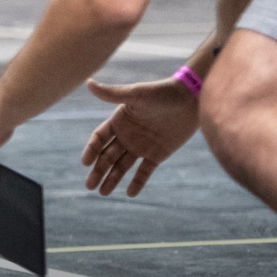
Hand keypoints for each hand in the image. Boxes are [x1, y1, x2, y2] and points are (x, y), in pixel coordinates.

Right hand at [79, 77, 199, 196]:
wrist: (190, 99)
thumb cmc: (161, 92)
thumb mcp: (136, 94)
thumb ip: (112, 94)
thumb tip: (88, 83)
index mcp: (119, 121)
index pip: (99, 139)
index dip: (91, 150)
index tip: (86, 163)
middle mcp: (127, 135)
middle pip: (107, 156)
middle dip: (98, 171)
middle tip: (89, 186)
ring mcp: (141, 146)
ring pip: (122, 166)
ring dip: (112, 179)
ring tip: (103, 192)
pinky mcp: (157, 155)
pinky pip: (144, 171)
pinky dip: (137, 182)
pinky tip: (130, 193)